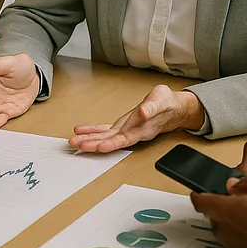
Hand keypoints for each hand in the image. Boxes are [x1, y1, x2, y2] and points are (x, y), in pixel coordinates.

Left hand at [69, 85, 205, 152]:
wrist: (172, 108)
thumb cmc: (167, 104)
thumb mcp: (161, 100)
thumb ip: (152, 107)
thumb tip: (143, 111)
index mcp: (142, 129)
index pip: (125, 139)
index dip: (112, 144)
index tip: (99, 147)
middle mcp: (132, 132)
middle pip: (111, 141)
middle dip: (93, 144)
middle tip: (77, 145)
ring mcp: (126, 130)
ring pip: (105, 138)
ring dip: (90, 140)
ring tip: (75, 141)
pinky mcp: (123, 126)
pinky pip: (106, 130)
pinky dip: (93, 131)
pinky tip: (82, 132)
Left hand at [190, 177, 246, 247]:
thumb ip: (246, 184)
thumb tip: (233, 184)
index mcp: (224, 209)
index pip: (199, 200)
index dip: (200, 194)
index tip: (202, 192)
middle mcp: (222, 229)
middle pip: (214, 214)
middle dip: (224, 208)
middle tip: (243, 204)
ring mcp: (229, 246)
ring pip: (224, 229)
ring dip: (233, 223)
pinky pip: (234, 243)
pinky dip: (241, 238)